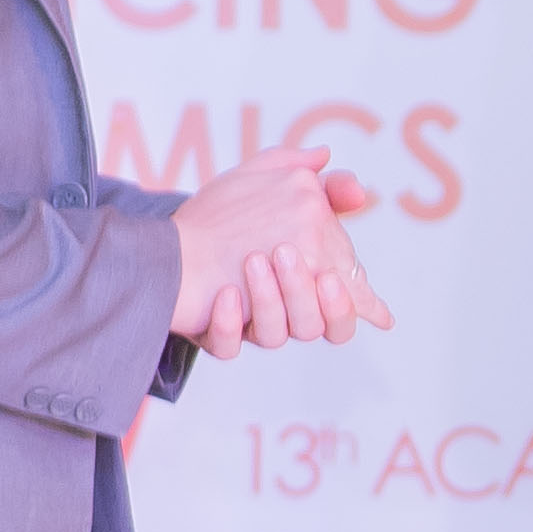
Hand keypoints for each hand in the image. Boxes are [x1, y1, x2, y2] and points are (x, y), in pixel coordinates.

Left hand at [173, 148, 391, 353]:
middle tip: (286, 252)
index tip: (341, 280)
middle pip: (318, 325)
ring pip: (278, 337)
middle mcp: (286, 311)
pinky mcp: (215, 334)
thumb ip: (323, 185)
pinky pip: (229, 346)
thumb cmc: (231, 213)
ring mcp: (251, 325)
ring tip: (252, 260)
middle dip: (308, 294)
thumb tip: (358, 189)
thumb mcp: (279, 185)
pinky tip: (226, 293)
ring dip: (270, 300)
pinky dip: (229, 322)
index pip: (345, 305)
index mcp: (311, 283)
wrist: (172, 234)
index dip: (360, 306)